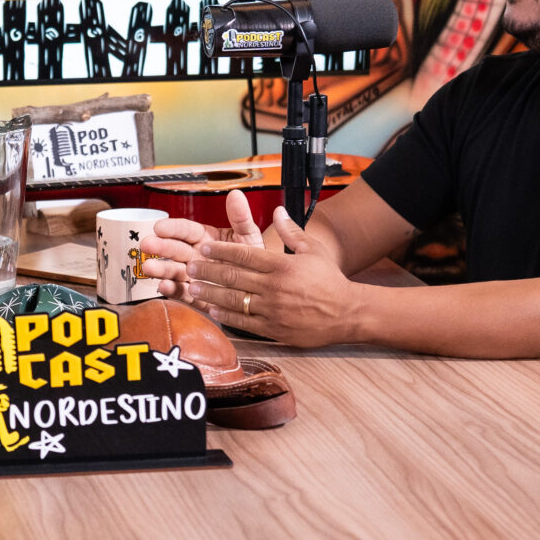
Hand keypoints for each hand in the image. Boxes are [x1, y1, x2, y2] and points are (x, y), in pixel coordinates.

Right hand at [136, 188, 262, 286]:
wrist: (259, 291)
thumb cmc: (253, 262)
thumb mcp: (249, 238)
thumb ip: (241, 218)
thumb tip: (236, 194)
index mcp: (206, 238)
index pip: (186, 230)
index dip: (173, 229)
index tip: (159, 227)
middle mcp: (196, 256)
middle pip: (175, 250)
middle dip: (160, 247)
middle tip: (146, 245)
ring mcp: (194, 276)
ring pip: (174, 271)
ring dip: (160, 269)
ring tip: (148, 268)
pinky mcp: (196, 296)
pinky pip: (182, 293)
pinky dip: (172, 290)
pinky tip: (163, 286)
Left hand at [167, 201, 361, 347]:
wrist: (348, 313)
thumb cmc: (330, 279)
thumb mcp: (314, 250)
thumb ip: (292, 231)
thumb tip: (278, 210)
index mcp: (281, 265)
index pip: (243, 255)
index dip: (220, 250)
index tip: (204, 247)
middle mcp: (274, 287)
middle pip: (232, 277)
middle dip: (208, 271)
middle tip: (191, 267)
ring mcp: (272, 310)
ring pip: (233, 300)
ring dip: (210, 293)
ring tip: (193, 288)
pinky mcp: (274, 329)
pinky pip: (244, 322)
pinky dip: (226, 316)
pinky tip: (213, 310)